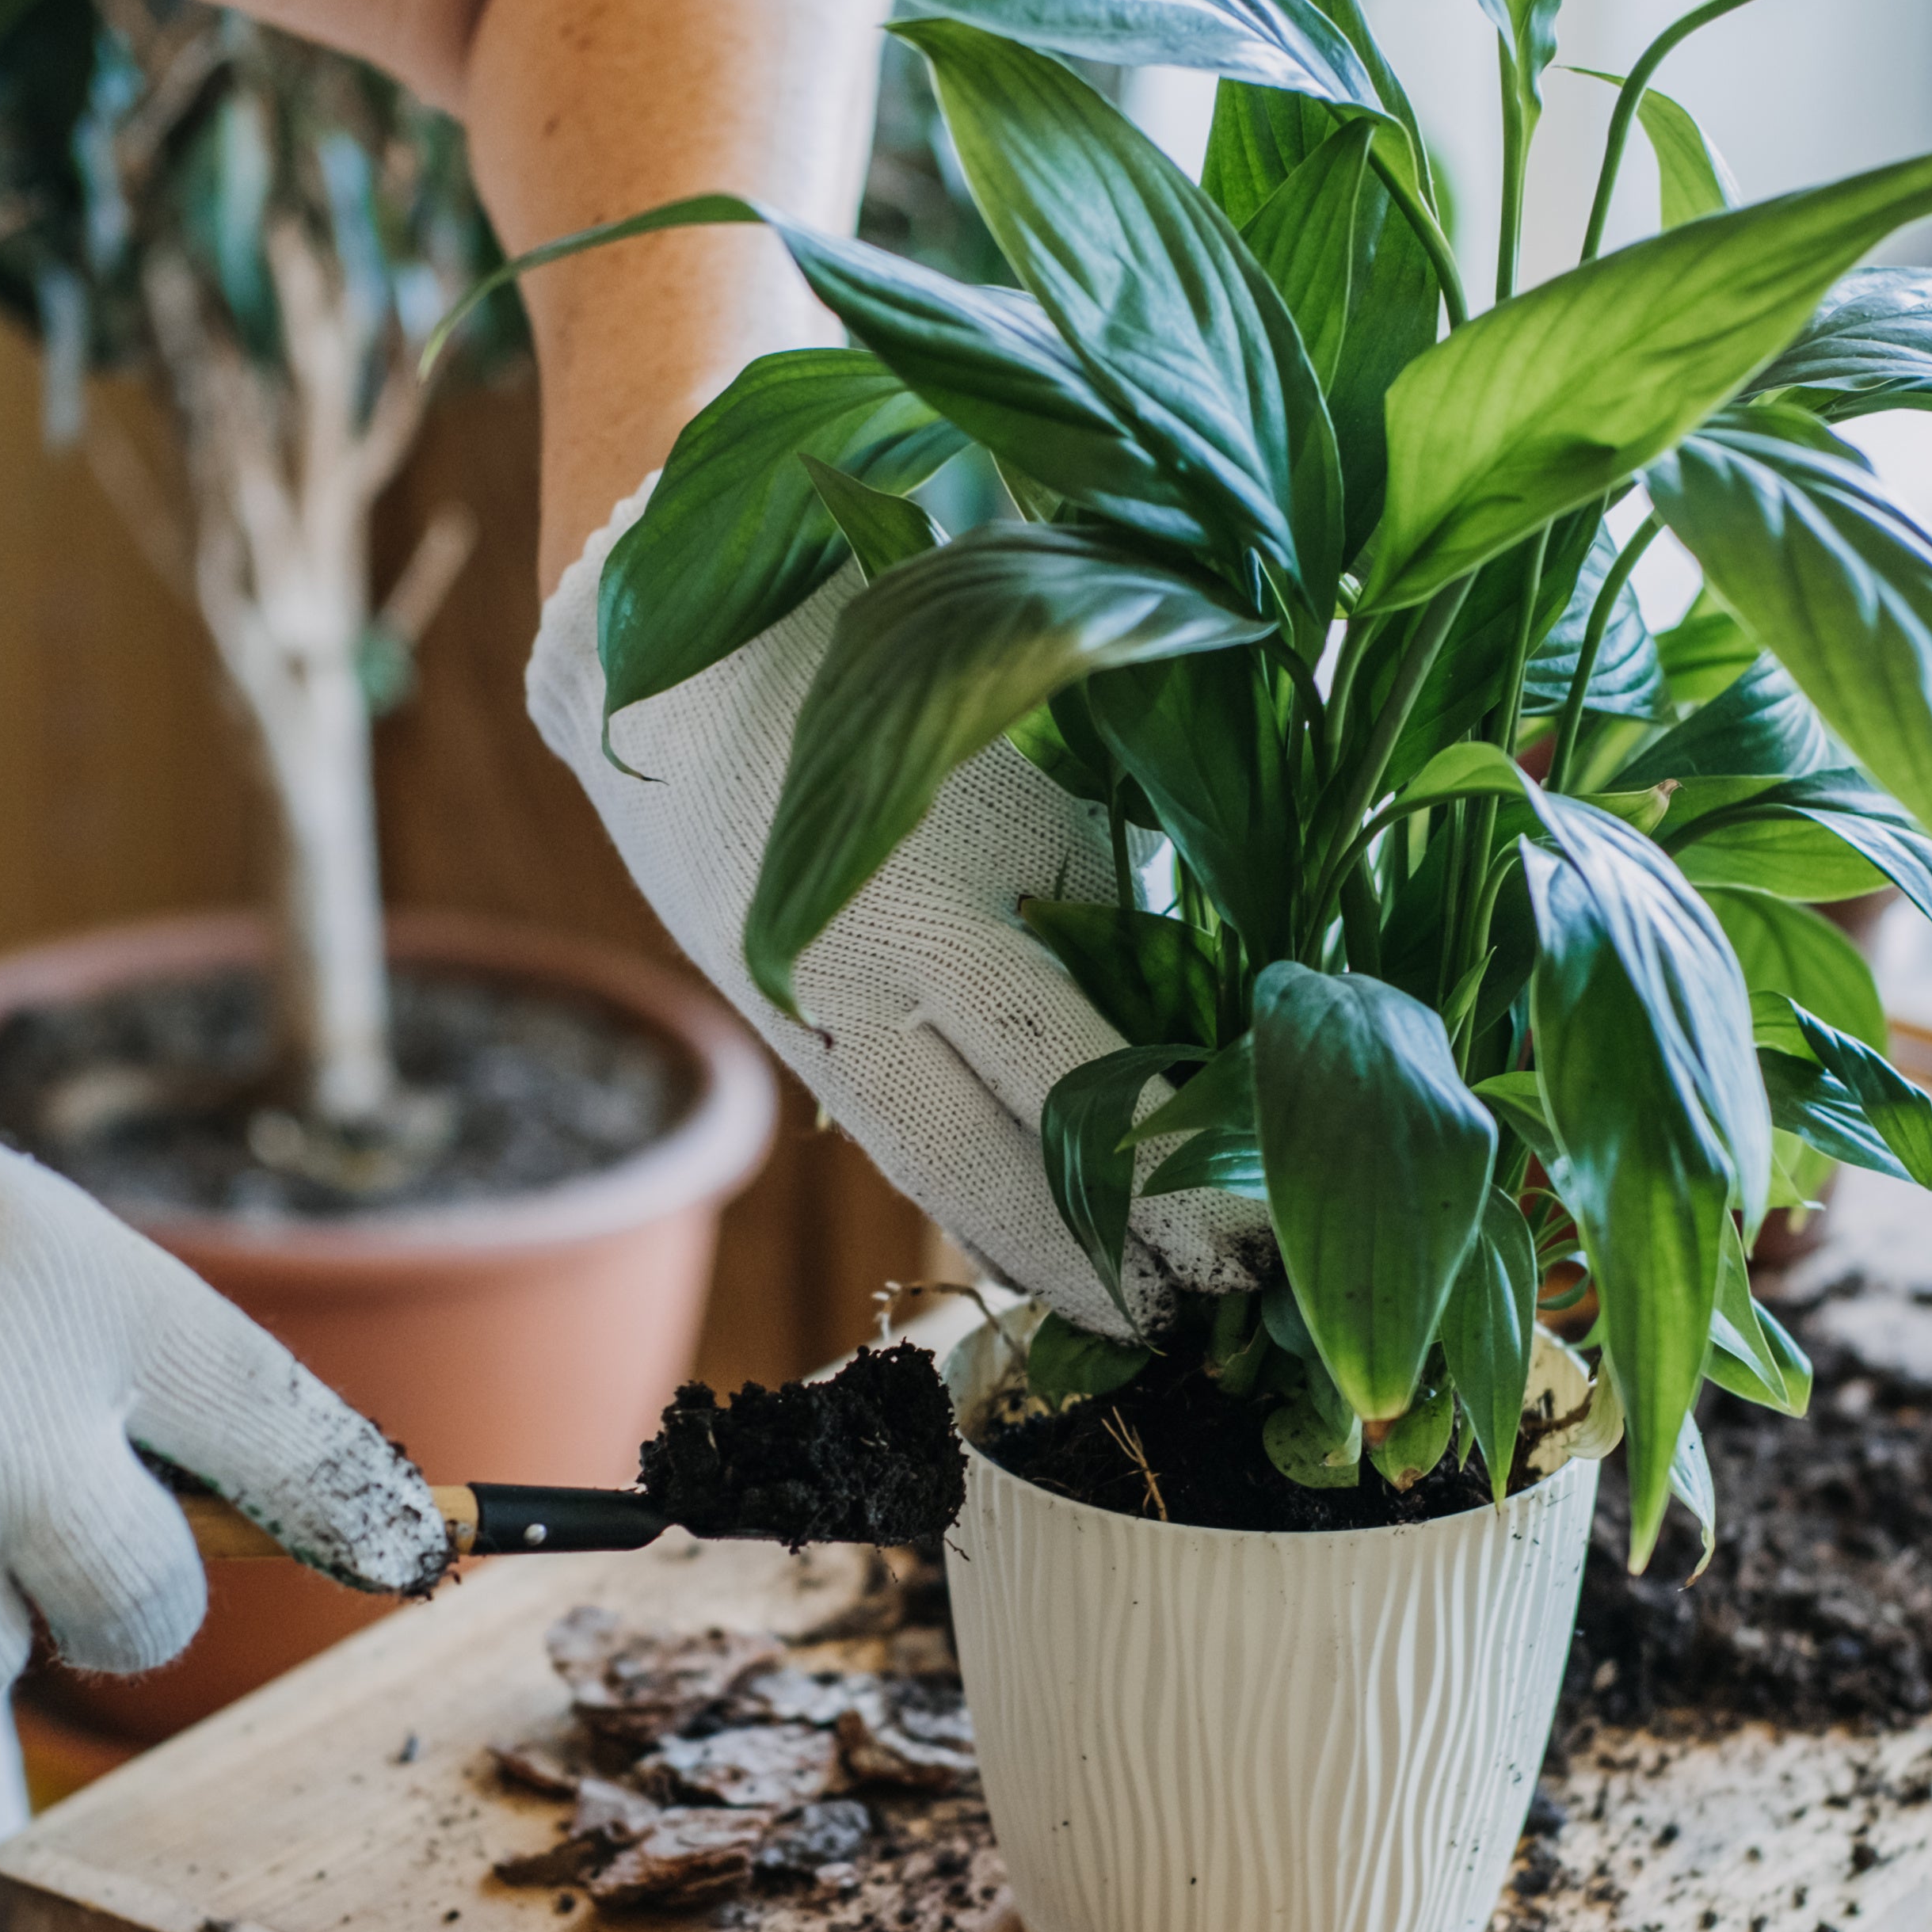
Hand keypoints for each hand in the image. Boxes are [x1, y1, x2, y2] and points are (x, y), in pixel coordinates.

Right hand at [530, 496, 1268, 1335]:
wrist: (676, 616)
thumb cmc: (904, 632)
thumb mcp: (1045, 734)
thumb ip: (1125, 869)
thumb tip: (1230, 998)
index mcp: (964, 877)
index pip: (1092, 1079)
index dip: (1173, 1180)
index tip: (1255, 1242)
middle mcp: (882, 963)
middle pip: (1015, 1160)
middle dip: (1116, 1252)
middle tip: (1210, 1314)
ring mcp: (816, 1001)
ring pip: (938, 1170)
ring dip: (1035, 1251)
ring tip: (1127, 1311)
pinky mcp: (778, 1013)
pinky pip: (884, 1133)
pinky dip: (960, 1196)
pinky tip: (1026, 1242)